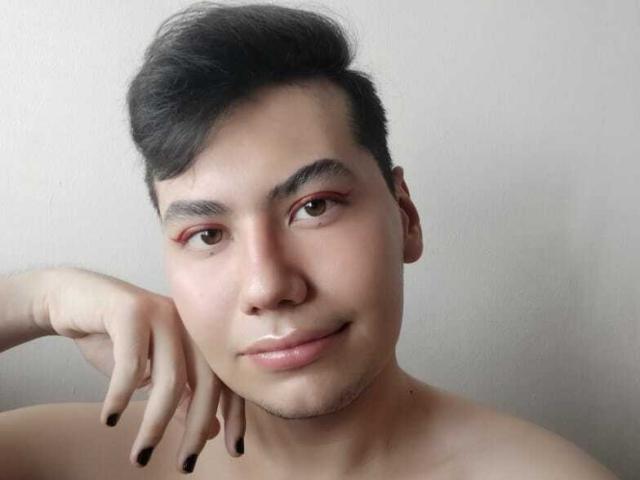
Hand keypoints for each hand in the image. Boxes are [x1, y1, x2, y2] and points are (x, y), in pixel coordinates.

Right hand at [40, 267, 244, 472]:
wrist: (73, 299)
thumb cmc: (115, 338)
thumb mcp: (151, 373)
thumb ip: (182, 397)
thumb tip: (211, 432)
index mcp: (199, 336)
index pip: (227, 378)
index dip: (235, 414)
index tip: (234, 450)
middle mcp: (188, 323)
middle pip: (206, 380)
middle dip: (197, 427)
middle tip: (186, 464)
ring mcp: (162, 313)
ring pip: (171, 377)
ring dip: (156, 422)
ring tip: (141, 454)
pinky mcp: (130, 310)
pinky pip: (132, 362)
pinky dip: (121, 395)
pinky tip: (110, 419)